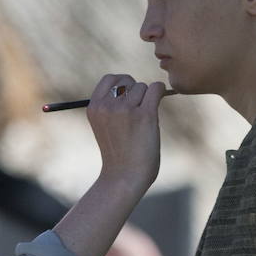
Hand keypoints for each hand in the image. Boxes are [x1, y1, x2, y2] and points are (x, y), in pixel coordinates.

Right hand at [87, 74, 163, 188]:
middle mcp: (107, 106)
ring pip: (143, 87)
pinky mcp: (145, 115)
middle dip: (136, 91)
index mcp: (94, 107)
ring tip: (145, 118)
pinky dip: (161, 91)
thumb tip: (135, 86)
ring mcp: (125, 109)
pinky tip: (161, 99)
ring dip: (148, 98)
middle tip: (139, 110)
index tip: (129, 97)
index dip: (122, 84)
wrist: (124, 177)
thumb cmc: (117, 154)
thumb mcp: (104, 126)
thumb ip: (111, 106)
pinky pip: (156, 89)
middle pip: (127, 81)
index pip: (110, 79)